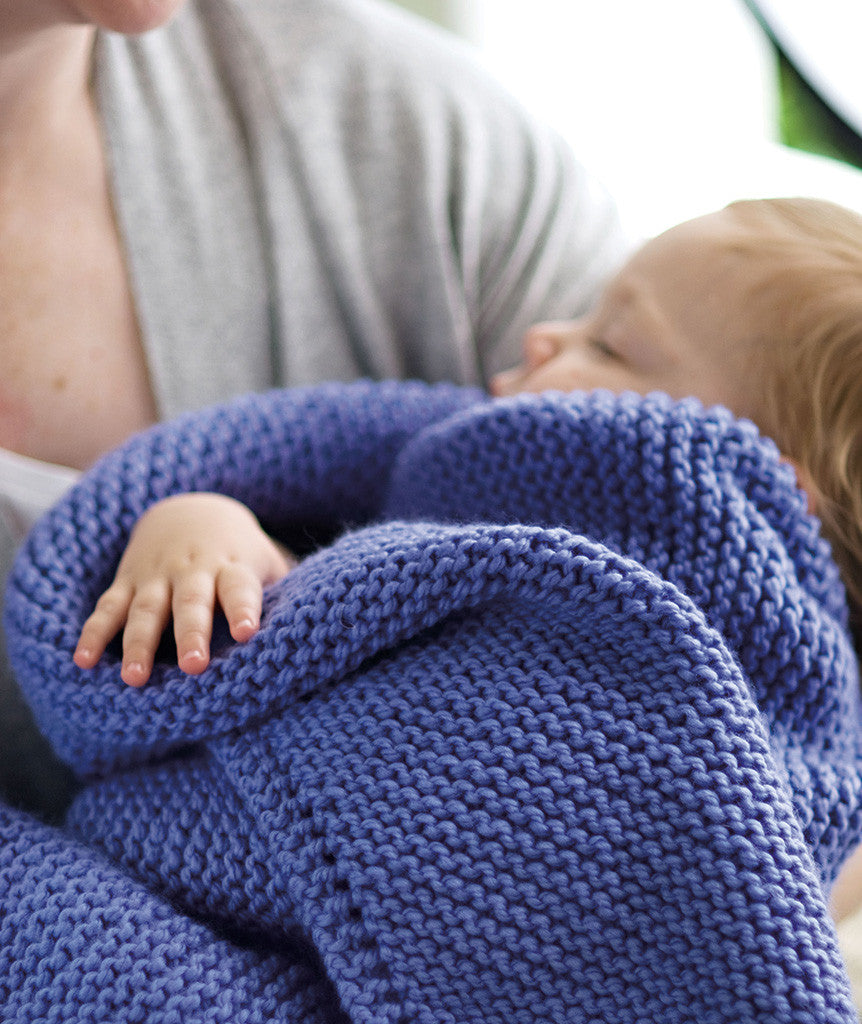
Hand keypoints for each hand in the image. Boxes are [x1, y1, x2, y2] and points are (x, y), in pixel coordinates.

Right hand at [73, 493, 295, 686]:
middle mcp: (192, 572)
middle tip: (195, 667)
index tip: (248, 632)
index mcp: (232, 567)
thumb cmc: (239, 552)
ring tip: (136, 678)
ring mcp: (156, 578)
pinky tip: (83, 662)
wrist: (189, 510)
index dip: (244, 608)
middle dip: (191, 633)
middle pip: (191, 603)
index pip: (240, 588)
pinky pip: (107, 609)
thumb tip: (330, 623)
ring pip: (146, 611)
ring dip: (139, 644)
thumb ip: (290, 590)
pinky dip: (93, 634)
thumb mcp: (265, 561)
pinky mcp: (126, 583)